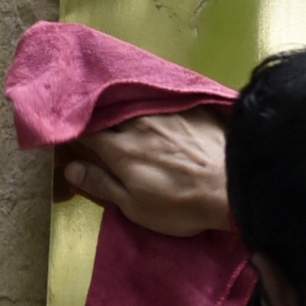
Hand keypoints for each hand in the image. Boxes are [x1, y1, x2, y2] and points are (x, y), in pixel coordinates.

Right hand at [63, 109, 232, 236]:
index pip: (86, 132)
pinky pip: (163, 98)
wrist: (235, 186)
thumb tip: (69, 168)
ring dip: (125, 105)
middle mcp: (138, 123)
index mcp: (120, 149)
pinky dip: (154, 101)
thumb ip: (102, 184)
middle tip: (93, 116)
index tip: (69, 132)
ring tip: (122, 107)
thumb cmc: (183, 206)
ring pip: (135, 102)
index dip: (75, 132)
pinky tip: (156, 105)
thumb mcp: (136, 207)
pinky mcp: (192, 107)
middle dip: (98, 114)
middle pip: (109, 112)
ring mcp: (166, 111)